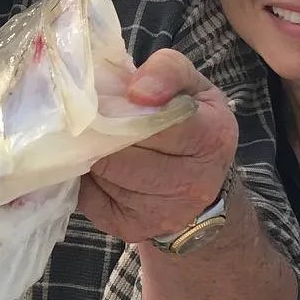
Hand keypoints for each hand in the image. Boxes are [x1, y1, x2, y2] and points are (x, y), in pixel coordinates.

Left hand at [76, 50, 238, 245]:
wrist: (200, 185)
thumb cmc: (191, 123)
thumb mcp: (191, 85)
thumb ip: (168, 70)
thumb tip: (136, 91)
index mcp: (212, 138)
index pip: (156, 122)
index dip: (125, 108)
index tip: (112, 99)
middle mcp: (193, 183)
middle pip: (122, 154)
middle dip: (101, 133)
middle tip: (95, 120)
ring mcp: (162, 213)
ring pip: (104, 176)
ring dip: (93, 155)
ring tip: (99, 142)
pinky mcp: (131, 229)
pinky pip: (90, 199)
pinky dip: (88, 180)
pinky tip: (101, 168)